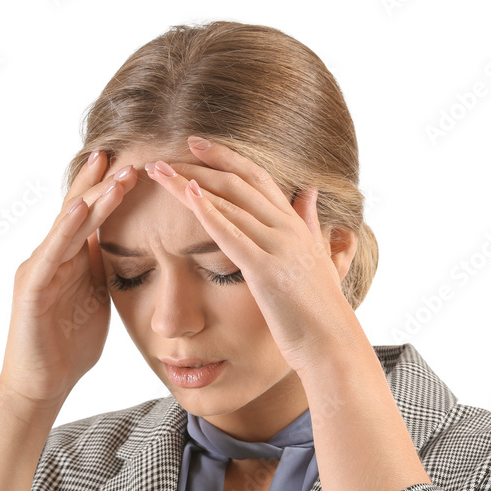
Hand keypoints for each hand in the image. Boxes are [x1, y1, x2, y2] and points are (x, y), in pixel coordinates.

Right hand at [0, 151, 136, 415]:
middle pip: (79, 212)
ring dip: (91, 198)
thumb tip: (127, 244)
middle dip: (103, 184)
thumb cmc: (69, 346)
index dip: (111, 191)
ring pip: (67, 226)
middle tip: (129, 155)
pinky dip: (65, 229)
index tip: (137, 164)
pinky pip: (50, 253)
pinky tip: (80, 208)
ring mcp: (38, 270)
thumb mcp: (96, 298)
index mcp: (69, 259)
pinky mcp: (31, 289)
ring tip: (113, 171)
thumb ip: (104, 269)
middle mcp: (50, 257)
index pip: (92, 217)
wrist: (42, 386)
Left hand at [145, 137, 360, 376]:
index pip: (257, 178)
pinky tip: (187, 194)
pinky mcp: (266, 270)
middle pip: (238, 182)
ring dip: (189, 183)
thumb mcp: (319, 258)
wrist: (331, 344)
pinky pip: (232, 234)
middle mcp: (288, 228)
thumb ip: (310, 224)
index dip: (226, 158)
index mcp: (296, 225)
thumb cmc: (320, 310)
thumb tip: (309, 191)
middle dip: (199, 165)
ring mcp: (278, 247)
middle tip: (165, 154)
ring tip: (159, 171)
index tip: (197, 145)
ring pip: (229, 202)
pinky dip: (209, 211)